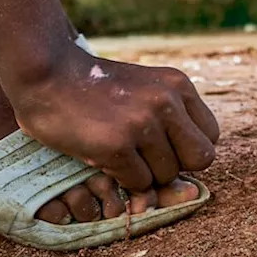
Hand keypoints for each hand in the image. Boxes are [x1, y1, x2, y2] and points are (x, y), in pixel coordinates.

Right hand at [11, 46, 219, 190]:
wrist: (46, 73)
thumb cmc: (95, 87)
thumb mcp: (145, 88)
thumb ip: (171, 115)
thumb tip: (196, 166)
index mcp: (178, 86)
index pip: (210, 136)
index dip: (188, 150)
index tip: (163, 149)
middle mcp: (167, 103)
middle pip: (201, 159)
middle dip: (177, 167)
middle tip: (148, 161)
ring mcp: (142, 124)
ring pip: (167, 175)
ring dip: (145, 175)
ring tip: (119, 155)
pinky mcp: (116, 145)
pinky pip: (138, 183)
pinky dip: (123, 181)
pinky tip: (103, 159)